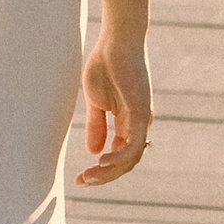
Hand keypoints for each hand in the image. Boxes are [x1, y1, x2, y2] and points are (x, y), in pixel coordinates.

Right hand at [75, 32, 150, 186]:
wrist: (117, 41)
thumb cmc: (106, 65)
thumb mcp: (96, 101)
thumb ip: (97, 125)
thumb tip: (94, 152)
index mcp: (130, 122)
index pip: (121, 156)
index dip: (102, 171)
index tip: (80, 178)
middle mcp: (140, 125)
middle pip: (126, 162)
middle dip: (104, 176)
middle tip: (83, 182)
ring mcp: (142, 120)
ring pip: (130, 158)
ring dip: (109, 172)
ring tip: (89, 176)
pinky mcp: (141, 113)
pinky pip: (134, 144)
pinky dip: (119, 157)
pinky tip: (101, 162)